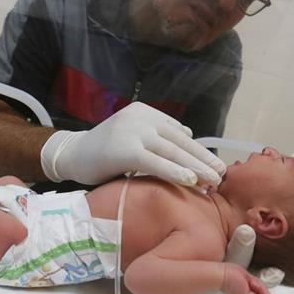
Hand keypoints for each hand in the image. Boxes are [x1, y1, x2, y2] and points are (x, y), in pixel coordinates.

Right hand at [40, 102, 225, 185]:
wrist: (70, 155)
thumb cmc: (103, 152)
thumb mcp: (134, 138)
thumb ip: (157, 136)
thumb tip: (187, 134)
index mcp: (145, 112)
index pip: (178, 133)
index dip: (198, 151)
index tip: (215, 165)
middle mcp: (141, 117)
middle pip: (179, 141)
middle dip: (203, 159)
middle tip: (223, 174)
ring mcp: (132, 131)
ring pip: (172, 152)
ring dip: (196, 167)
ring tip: (213, 180)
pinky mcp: (125, 149)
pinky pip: (155, 162)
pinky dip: (175, 172)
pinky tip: (191, 181)